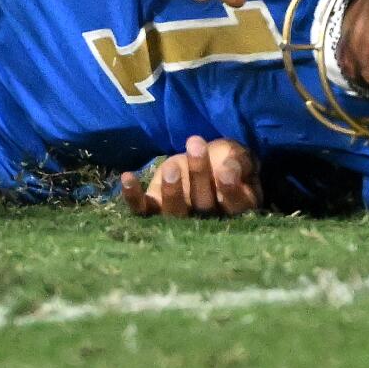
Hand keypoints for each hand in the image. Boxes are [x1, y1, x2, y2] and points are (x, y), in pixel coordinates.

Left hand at [120, 136, 261, 216]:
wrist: (202, 160)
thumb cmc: (226, 160)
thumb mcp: (239, 156)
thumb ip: (240, 162)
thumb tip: (228, 170)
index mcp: (236, 210)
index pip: (236, 206)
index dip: (230, 190)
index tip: (224, 171)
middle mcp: (208, 221)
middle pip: (204, 207)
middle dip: (200, 176)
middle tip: (196, 146)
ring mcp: (179, 219)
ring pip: (174, 213)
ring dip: (172, 191)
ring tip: (172, 167)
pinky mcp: (154, 211)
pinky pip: (142, 211)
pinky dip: (133, 197)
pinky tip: (128, 177)